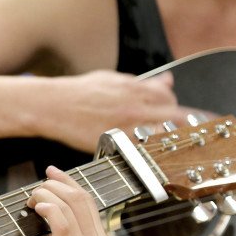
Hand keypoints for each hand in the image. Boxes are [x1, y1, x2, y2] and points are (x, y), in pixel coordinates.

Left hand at [22, 166, 108, 235]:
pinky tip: (36, 208)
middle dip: (57, 183)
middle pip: (81, 197)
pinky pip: (62, 222)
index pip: (88, 201)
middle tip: (38, 183)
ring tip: (31, 199)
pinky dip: (48, 208)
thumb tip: (50, 220)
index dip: (69, 182)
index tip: (51, 173)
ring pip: (70, 205)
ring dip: (46, 194)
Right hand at [43, 71, 193, 151]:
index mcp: (135, 88)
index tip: (182, 117)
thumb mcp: (112, 79)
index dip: (176, 108)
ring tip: (172, 147)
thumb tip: (167, 81)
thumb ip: (143, 82)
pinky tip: (153, 156)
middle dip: (179, 125)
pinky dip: (151, 152)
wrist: (53, 104)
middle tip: (180, 134)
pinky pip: (143, 148)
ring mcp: (126, 124)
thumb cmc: (79, 92)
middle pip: (173, 116)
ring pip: (163, 134)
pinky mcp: (115, 141)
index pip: (170, 98)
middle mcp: (135, 105)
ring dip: (169, 140)